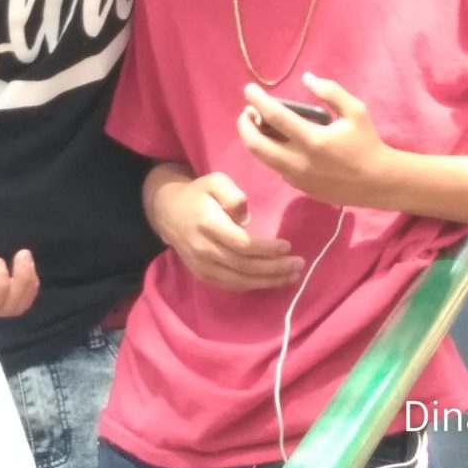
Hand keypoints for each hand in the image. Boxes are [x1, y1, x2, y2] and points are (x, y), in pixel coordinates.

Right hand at [149, 169, 304, 290]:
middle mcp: (204, 249)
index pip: (242, 244)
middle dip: (274, 268)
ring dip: (268, 281)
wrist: (168, 212)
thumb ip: (232, 193)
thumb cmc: (198, 194)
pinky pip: (231, 286)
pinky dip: (253, 286)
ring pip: (239, 280)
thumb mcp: (214, 180)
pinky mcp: (203, 275)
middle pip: (244, 266)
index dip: (266, 249)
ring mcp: (202, 266)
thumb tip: (247, 217)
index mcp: (208, 224)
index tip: (287, 246)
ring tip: (292, 276)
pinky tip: (271, 281)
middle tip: (299, 264)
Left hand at [238, 75, 393, 206]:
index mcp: (313, 140)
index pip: (275, 116)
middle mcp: (299, 161)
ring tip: (255, 123)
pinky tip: (273, 139)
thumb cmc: (367, 143)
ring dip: (252, 138)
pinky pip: (274, 166)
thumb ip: (330, 92)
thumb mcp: (355, 111)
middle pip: (256, 144)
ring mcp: (296, 177)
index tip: (249, 89)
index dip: (258, 100)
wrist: (378, 182)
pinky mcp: (298, 187)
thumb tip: (306, 78)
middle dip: (244, 125)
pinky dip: (268, 151)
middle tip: (246, 111)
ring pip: (261, 158)